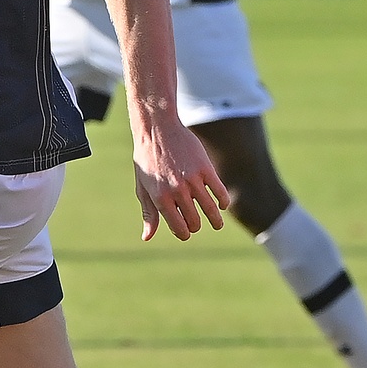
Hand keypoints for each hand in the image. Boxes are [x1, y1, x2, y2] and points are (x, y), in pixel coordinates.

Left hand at [132, 112, 229, 241]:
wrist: (157, 130)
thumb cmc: (147, 160)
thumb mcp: (143, 187)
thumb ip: (149, 213)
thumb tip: (147, 237)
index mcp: (161, 198)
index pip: (178, 227)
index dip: (183, 233)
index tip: (185, 232)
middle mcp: (177, 191)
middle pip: (195, 221)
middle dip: (196, 226)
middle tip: (196, 224)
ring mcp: (193, 180)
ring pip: (210, 209)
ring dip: (215, 220)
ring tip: (217, 224)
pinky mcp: (205, 168)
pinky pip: (219, 191)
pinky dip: (223, 201)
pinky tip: (222, 204)